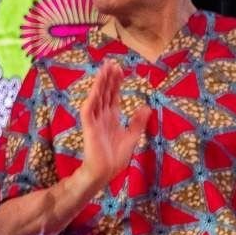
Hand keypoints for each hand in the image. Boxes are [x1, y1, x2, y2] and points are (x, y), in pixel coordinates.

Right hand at [78, 60, 150, 187]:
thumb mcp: (132, 137)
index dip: (115, 82)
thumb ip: (138, 122)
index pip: (113, 95)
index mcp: (112, 118)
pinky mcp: (89, 128)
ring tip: (104, 69)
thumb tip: (146, 107)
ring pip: (96, 97)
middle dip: (108, 78)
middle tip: (111, 62)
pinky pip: (88, 111)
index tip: (119, 69)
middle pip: (105, 92)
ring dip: (99, 84)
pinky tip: (95, 90)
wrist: (105, 172)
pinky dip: (91, 100)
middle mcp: (102, 116)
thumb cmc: (116, 158)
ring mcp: (95, 121)